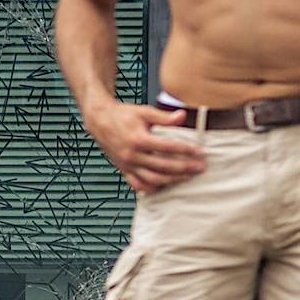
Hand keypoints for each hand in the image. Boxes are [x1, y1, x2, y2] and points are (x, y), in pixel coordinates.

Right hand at [87, 101, 205, 194]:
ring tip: (187, 176)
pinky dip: (153, 187)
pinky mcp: (124, 170)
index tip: (199, 152)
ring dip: (173, 179)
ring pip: (154, 179)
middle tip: (199, 167)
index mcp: (138, 139)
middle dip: (185, 168)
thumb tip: (182, 116)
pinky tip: (165, 184)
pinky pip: (139, 184)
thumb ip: (164, 117)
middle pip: (164, 166)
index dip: (186, 150)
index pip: (168, 148)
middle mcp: (133, 155)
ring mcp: (128, 165)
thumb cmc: (122, 115)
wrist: (100, 120)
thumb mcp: (144, 112)